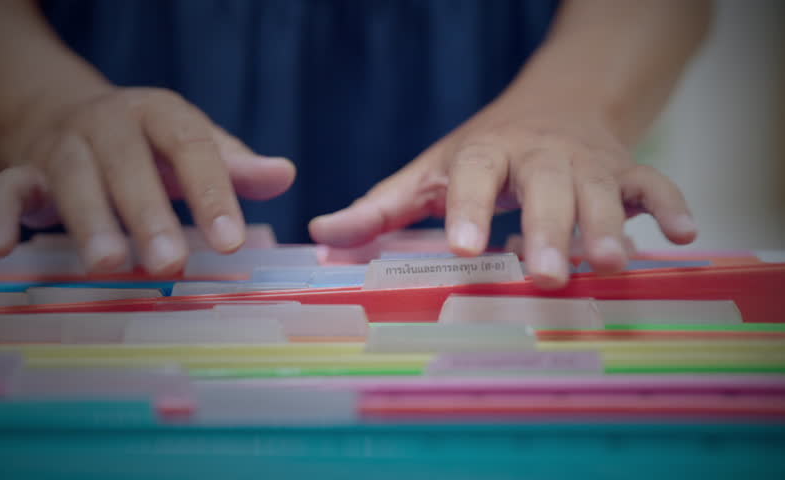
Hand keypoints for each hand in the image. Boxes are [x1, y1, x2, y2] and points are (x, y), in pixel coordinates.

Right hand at [0, 87, 294, 273]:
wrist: (72, 117)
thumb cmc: (151, 145)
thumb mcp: (194, 146)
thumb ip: (235, 167)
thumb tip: (285, 175)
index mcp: (161, 115)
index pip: (191, 148)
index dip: (213, 194)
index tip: (232, 242)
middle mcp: (110, 125)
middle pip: (128, 164)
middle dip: (149, 214)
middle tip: (172, 263)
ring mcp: (64, 146)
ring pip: (72, 177)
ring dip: (89, 221)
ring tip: (109, 265)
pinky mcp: (24, 171)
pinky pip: (4, 188)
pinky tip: (1, 248)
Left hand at [309, 98, 696, 288]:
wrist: (554, 103)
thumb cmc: (482, 153)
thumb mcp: (430, 172)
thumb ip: (381, 207)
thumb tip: (321, 234)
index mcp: (484, 152)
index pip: (473, 174)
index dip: (468, 208)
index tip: (462, 247)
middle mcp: (537, 153)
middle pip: (544, 185)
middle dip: (546, 227)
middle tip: (545, 273)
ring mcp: (585, 160)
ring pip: (599, 187)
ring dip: (609, 223)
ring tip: (611, 264)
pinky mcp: (624, 168)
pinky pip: (653, 183)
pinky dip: (670, 206)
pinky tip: (684, 237)